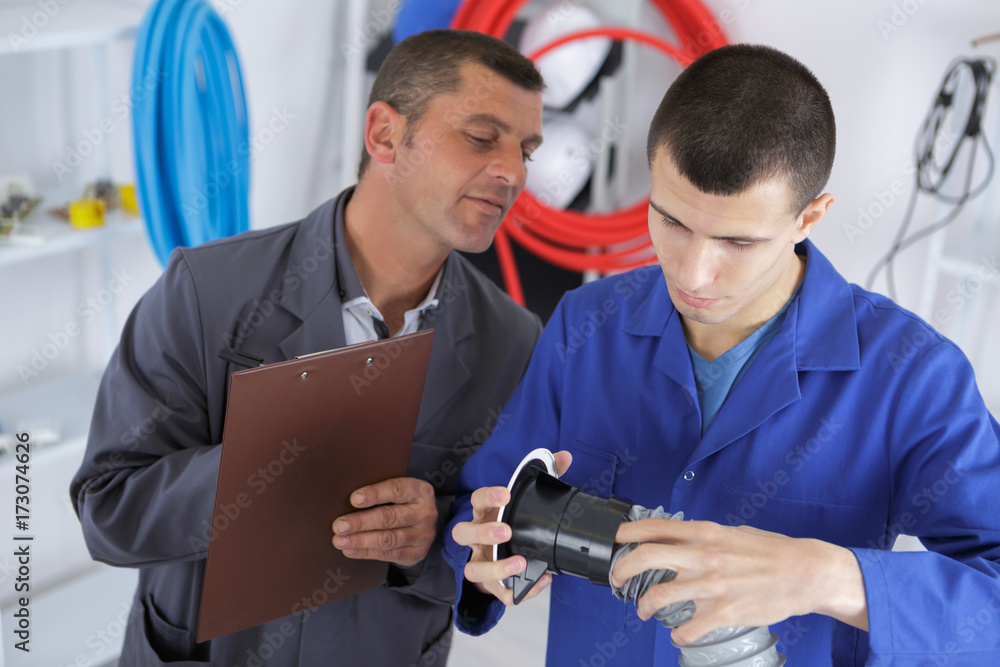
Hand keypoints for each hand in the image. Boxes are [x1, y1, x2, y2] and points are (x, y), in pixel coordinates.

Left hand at [331, 477, 436, 566]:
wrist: (423, 525)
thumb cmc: (403, 503)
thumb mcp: (400, 493)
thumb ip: (380, 492)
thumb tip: (348, 500)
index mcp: (421, 491)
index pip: (396, 490)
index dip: (374, 494)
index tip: (354, 499)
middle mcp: (425, 513)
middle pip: (389, 517)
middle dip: (361, 522)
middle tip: (340, 525)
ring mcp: (423, 535)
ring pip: (387, 539)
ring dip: (360, 540)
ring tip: (340, 541)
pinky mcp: (416, 553)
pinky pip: (388, 555)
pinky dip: (366, 552)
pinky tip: (350, 550)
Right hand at [450, 450, 572, 605]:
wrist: (498, 557)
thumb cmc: (510, 522)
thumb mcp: (524, 500)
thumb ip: (546, 475)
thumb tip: (564, 457)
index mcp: (482, 514)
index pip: (477, 501)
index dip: (489, 496)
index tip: (506, 494)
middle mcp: (474, 539)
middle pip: (462, 533)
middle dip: (483, 533)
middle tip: (506, 532)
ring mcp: (479, 562)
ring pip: (473, 569)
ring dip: (496, 568)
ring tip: (520, 563)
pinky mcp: (491, 586)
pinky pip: (500, 593)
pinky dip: (519, 591)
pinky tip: (540, 580)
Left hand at [611, 519, 867, 644]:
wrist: (806, 572)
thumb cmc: (771, 551)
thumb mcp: (733, 532)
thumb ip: (704, 536)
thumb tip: (678, 539)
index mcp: (705, 533)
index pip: (655, 526)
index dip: (628, 532)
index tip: (617, 540)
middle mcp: (704, 556)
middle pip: (646, 557)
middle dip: (622, 569)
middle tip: (617, 579)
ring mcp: (713, 585)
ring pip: (660, 595)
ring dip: (645, 606)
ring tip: (644, 610)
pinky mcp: (725, 612)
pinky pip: (688, 628)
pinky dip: (678, 635)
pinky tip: (679, 635)